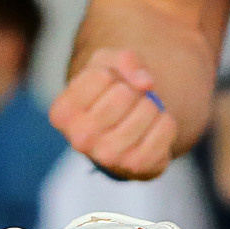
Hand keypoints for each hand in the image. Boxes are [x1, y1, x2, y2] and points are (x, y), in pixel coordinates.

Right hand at [47, 48, 179, 180]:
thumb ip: (124, 60)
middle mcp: (80, 139)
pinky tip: (155, 126)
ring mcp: (108, 157)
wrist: (123, 137)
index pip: (101, 76)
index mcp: (62, 113)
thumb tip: (145, 82)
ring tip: (142, 113)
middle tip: (131, 101)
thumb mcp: (107, 66)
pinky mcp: (137, 167)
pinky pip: (166, 129)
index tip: (111, 86)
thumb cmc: (108, 95)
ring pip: (147, 110)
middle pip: (124, 94)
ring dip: (152, 105)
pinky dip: (167, 121)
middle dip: (134, 90)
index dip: (114, 74)